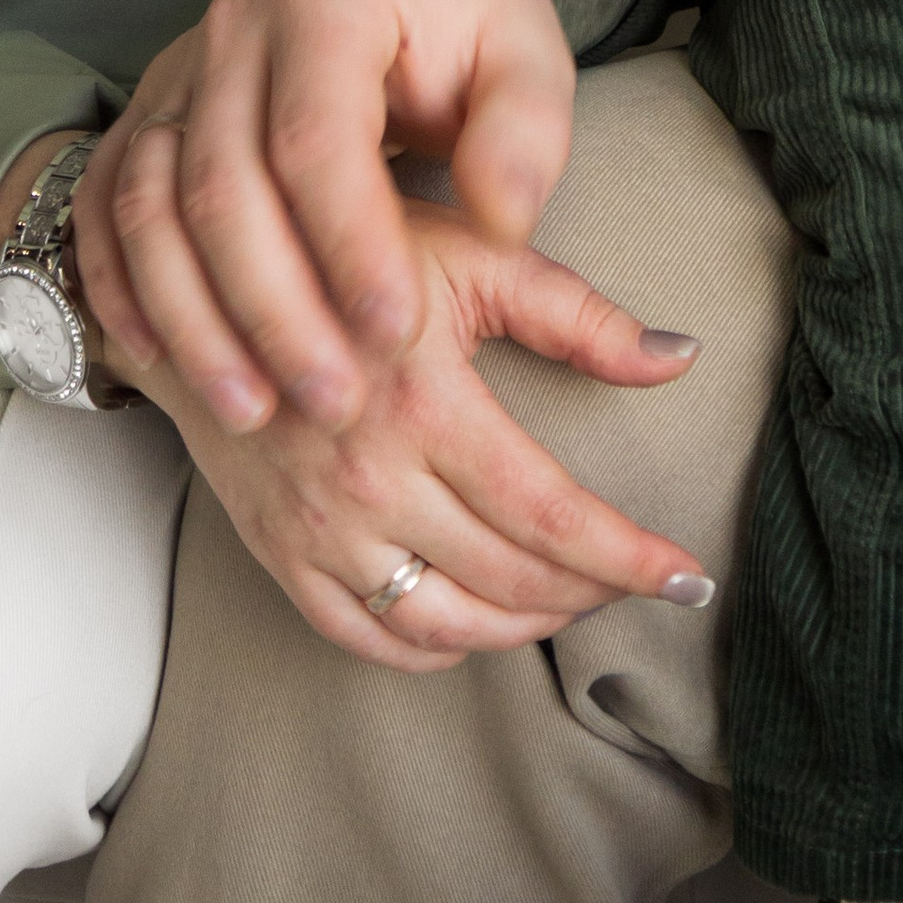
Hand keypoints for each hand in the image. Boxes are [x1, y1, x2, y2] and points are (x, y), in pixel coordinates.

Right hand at [72, 0, 576, 436]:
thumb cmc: (471, 24)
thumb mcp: (531, 59)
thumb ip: (523, 136)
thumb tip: (504, 220)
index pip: (317, 137)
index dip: (350, 245)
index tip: (398, 332)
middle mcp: (236, 26)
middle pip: (223, 183)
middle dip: (274, 308)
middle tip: (335, 400)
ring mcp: (180, 68)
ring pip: (154, 205)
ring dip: (194, 318)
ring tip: (254, 409)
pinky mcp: (149, 111)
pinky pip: (106, 205)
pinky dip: (121, 285)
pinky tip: (161, 362)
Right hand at [119, 191, 713, 668]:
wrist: (213, 279)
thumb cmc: (359, 254)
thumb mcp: (472, 258)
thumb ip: (579, 314)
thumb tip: (681, 354)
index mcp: (426, 401)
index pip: (549, 512)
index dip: (627, 555)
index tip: (688, 575)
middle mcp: (369, 477)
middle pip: (508, 576)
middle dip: (592, 590)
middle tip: (641, 581)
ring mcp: (317, 525)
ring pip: (444, 622)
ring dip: (524, 627)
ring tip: (574, 601)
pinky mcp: (277, 551)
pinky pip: (363, 636)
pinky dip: (434, 647)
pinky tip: (479, 624)